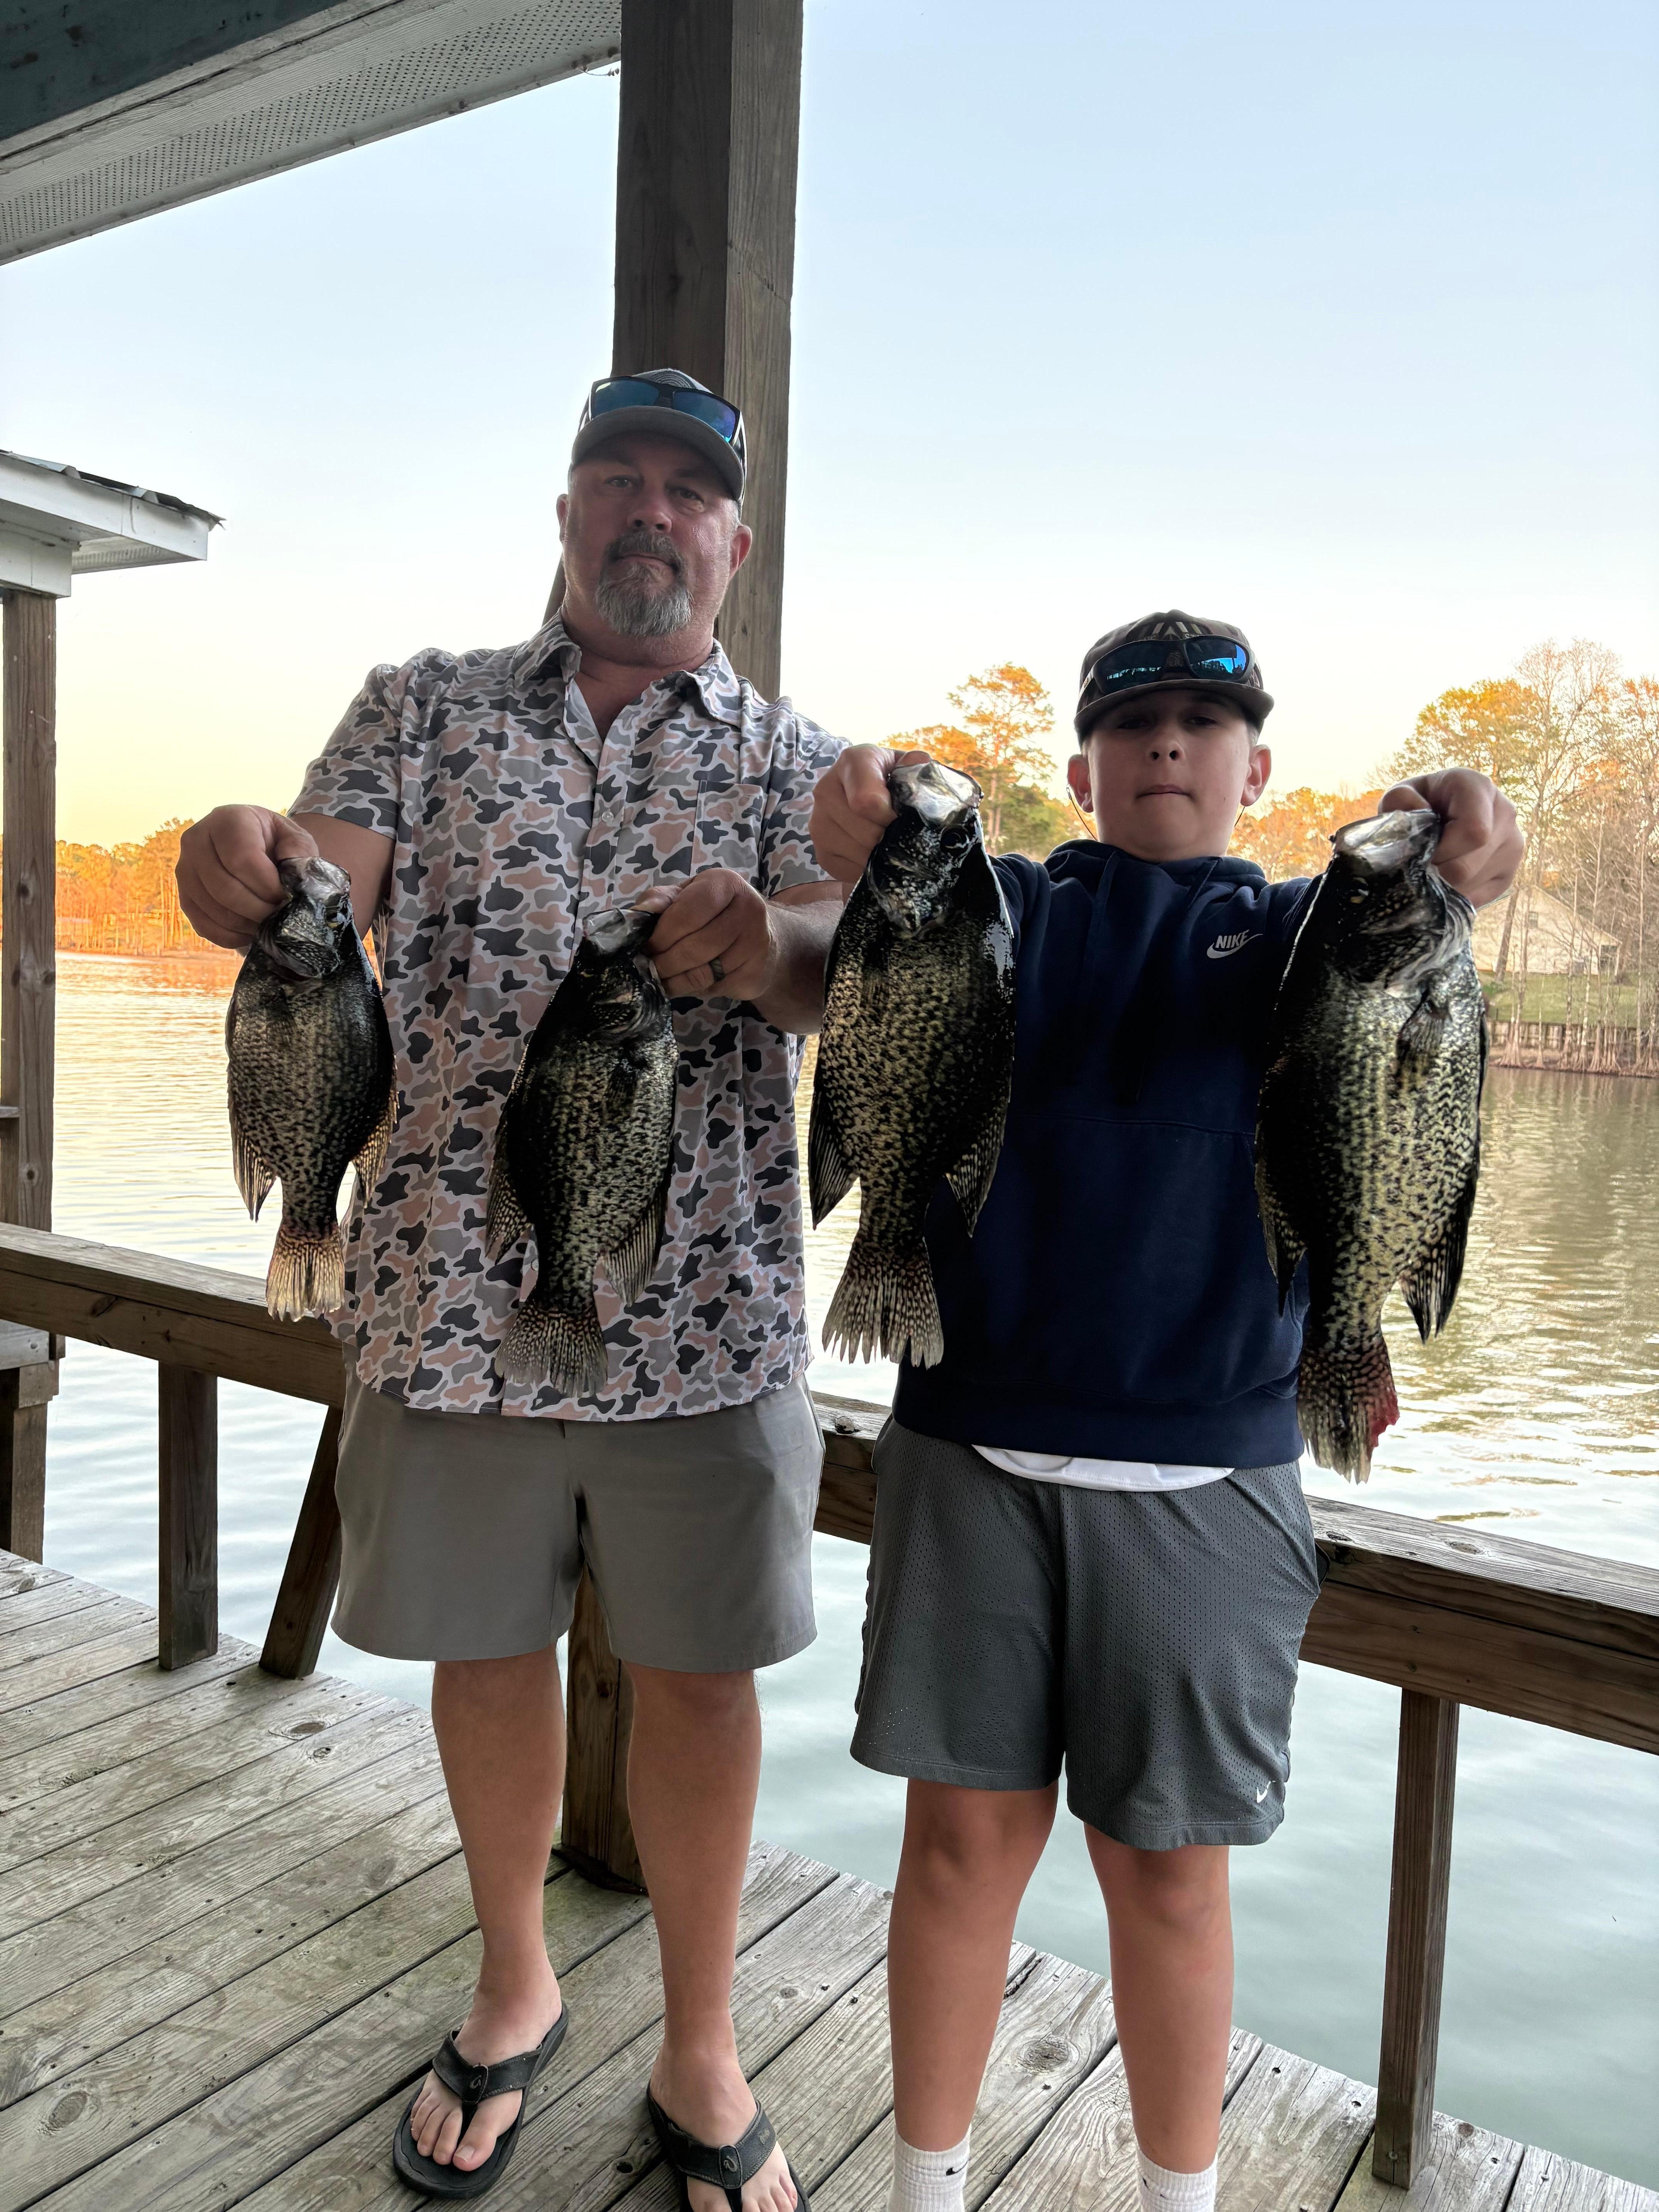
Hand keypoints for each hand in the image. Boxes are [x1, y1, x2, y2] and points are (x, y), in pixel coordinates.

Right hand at [177, 806, 319, 947]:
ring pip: (215, 909)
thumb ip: (299, 853)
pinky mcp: (184, 896)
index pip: (242, 859)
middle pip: (225, 888)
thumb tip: (294, 879)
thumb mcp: (294, 838)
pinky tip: (250, 932)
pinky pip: (203, 925)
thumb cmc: (275, 842)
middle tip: (279, 917)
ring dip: (247, 925)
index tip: (286, 897)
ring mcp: (185, 869)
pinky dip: (231, 936)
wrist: (252, 846)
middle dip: (258, 910)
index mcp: (227, 820)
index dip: (267, 886)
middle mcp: (196, 840)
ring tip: (269, 925)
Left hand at [641, 868, 774, 1000]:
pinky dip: (694, 991)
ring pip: (704, 972)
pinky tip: (686, 983)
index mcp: (726, 883)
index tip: (646, 947)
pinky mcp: (756, 972)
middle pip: (695, 947)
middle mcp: (748, 909)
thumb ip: (660, 900)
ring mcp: (757, 943)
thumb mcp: (685, 896)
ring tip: (662, 978)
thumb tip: (638, 915)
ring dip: (675, 980)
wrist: (762, 936)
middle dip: (665, 962)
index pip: (687, 914)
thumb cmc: (712, 913)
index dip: (661, 935)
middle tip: (650, 968)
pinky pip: (715, 988)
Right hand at [809, 745, 931, 882]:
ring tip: (887, 841)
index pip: (867, 800)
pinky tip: (874, 853)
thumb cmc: (892, 781)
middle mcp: (826, 789)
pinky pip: (851, 870)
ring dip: (881, 854)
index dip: (891, 816)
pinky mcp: (820, 851)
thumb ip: (913, 767)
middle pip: (865, 831)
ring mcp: (818, 822)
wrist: (868, 797)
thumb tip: (918, 761)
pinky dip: (869, 868)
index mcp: (852, 762)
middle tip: (898, 832)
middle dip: (889, 837)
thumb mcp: (905, 768)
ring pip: (859, 853)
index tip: (901, 817)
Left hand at [1380, 770, 1523, 909]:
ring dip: (1442, 887)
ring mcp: (1513, 846)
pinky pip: (1477, 899)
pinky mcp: (1509, 873)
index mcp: (1479, 788)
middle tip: (1419, 867)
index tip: (1420, 852)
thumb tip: (1413, 818)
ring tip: (1432, 868)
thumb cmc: (1421, 802)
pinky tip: (1446, 878)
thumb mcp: (1403, 793)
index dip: (1441, 851)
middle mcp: (1505, 814)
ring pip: (1470, 886)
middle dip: (1435, 874)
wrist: (1445, 810)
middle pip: (1467, 867)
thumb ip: (1399, 799)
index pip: (1473, 832)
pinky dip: (1454, 896)